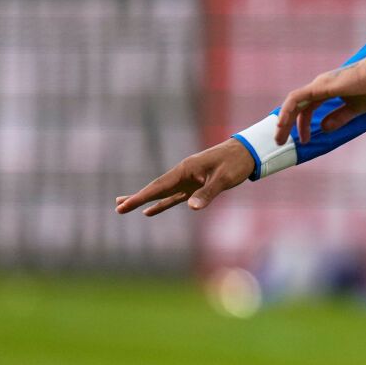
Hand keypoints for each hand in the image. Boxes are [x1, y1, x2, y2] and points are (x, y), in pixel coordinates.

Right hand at [116, 139, 254, 216]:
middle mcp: (183, 173)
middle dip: (137, 198)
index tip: (125, 205)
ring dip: (145, 200)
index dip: (141, 197)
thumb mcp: (224, 178)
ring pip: (162, 193)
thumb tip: (191, 207)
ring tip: (126, 205)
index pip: (159, 186)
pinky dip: (161, 204)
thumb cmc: (236, 163)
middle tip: (118, 207)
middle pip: (156, 188)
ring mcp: (188, 180)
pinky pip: (174, 197)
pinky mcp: (195, 186)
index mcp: (186, 169)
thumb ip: (207, 193)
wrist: (247, 153)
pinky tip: (150, 211)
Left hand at [274, 56, 365, 144]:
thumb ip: (339, 118)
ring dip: (283, 120)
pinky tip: (282, 124)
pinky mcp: (319, 87)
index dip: (303, 125)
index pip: (307, 108)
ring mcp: (318, 85)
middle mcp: (319, 86)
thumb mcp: (355, 109)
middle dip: (287, 125)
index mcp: (327, 90)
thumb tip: (324, 129)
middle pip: (297, 107)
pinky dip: (287, 110)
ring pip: (293, 103)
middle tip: (280, 142)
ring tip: (279, 138)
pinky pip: (296, 98)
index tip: (305, 141)